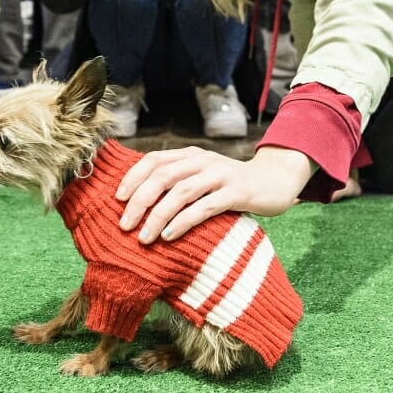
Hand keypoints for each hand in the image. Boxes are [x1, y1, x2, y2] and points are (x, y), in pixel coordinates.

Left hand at [115, 146, 314, 243]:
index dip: (133, 177)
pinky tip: (170, 236)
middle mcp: (202, 161)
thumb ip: (178, 182)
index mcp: (190, 155)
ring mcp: (220, 175)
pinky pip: (205, 207)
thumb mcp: (202, 176)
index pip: (154, 159)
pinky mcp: (237, 193)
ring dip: (158, 215)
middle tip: (124, 225)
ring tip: (144, 238)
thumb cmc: (231, 185)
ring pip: (181, 192)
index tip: (117, 199)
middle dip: (139, 201)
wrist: (275, 181)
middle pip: (162, 176)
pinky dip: (184, 221)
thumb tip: (140, 203)